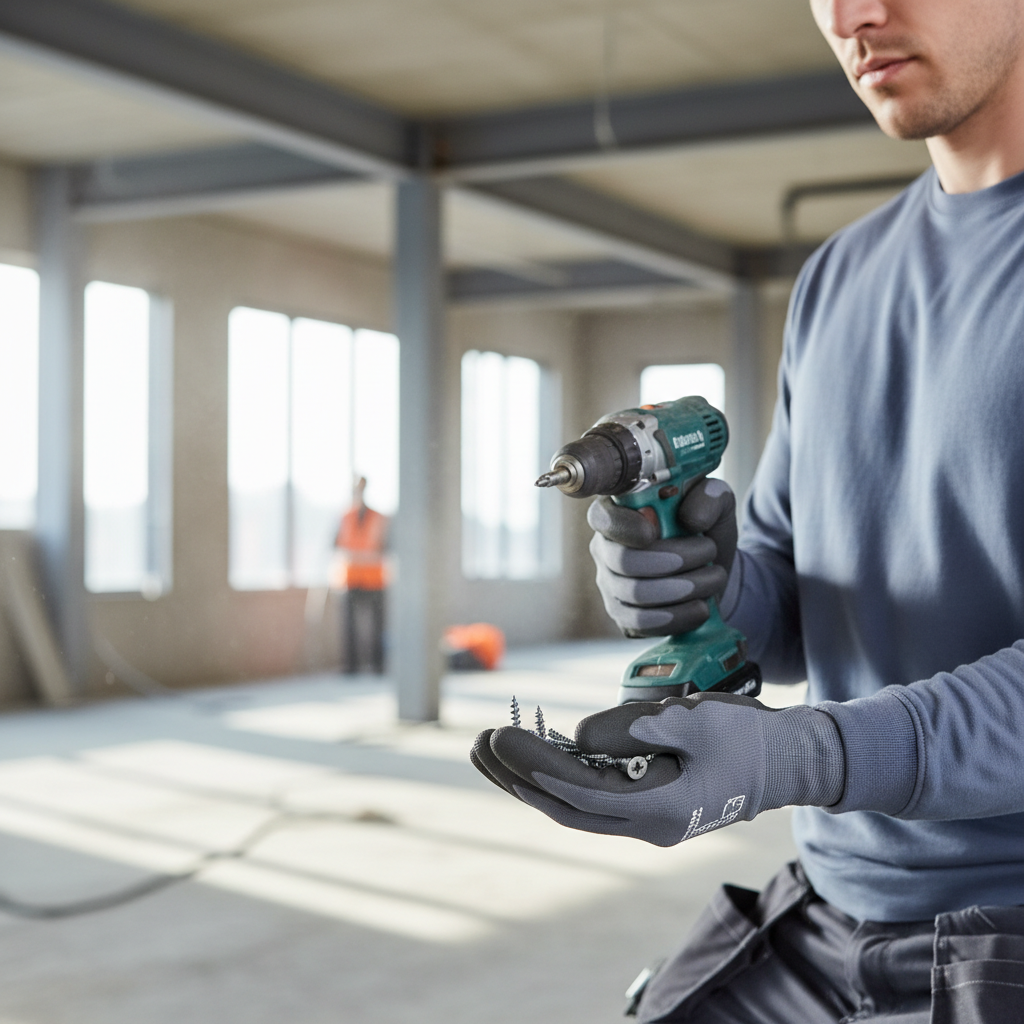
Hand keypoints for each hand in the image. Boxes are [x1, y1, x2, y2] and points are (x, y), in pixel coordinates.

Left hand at [470, 694, 843, 846]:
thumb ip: (632, 729)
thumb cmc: (747, 736)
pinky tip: (533, 753)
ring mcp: (645, 817)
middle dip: (517, 777)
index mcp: (659, 812)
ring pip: (572, 802)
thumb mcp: (692, 720)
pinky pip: (591, 793)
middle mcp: (645, 824)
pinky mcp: (646, 803)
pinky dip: (558, 774)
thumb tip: (576, 736)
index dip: (534, 768)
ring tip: (488, 749)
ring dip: (530, 777)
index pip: (578, 794)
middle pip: (564, 806)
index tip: (498, 739)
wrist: (790, 759)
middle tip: (477, 745)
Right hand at [588, 478, 736, 637]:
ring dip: (683, 587)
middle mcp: (606, 548)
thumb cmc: (706, 529)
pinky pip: (640, 622)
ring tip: (715, 578)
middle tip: (708, 552)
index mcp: (618, 512)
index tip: (655, 531)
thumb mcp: (716, 502)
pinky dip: (677, 616)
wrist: (713, 571)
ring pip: (635, 593)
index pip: (602, 517)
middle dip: (671, 559)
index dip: (625, 526)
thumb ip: (709, 496)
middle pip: (622, 560)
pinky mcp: (623, 615)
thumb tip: (690, 518)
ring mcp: (610, 584)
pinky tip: (701, 607)